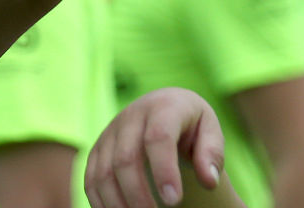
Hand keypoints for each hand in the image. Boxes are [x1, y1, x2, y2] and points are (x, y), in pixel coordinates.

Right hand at [85, 88, 238, 207]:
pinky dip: (101, 202)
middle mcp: (130, 117)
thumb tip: (208, 181)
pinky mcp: (98, 148)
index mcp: (161, 108)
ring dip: (118, 203)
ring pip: (104, 170)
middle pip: (125, 158)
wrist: (163, 106)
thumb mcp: (210, 130)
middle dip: (138, 195)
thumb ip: (212, 154)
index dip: (163, 169)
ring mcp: (110, 132)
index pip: (157, 137)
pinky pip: (91, 177)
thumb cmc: (192, 125)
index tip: (174, 200)